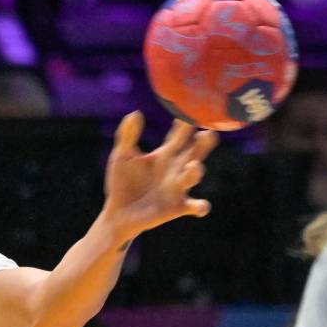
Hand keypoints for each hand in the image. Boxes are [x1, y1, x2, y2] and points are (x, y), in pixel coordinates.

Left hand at [100, 113, 217, 241]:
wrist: (117, 213)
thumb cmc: (121, 182)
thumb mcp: (122, 157)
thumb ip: (127, 136)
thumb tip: (135, 114)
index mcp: (165, 155)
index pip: (178, 137)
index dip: (184, 126)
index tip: (189, 115)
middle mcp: (176, 169)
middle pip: (194, 152)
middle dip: (202, 144)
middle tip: (208, 134)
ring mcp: (178, 188)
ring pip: (193, 176)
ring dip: (196, 171)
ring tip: (193, 166)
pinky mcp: (177, 207)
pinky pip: (194, 206)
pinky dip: (200, 207)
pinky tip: (201, 207)